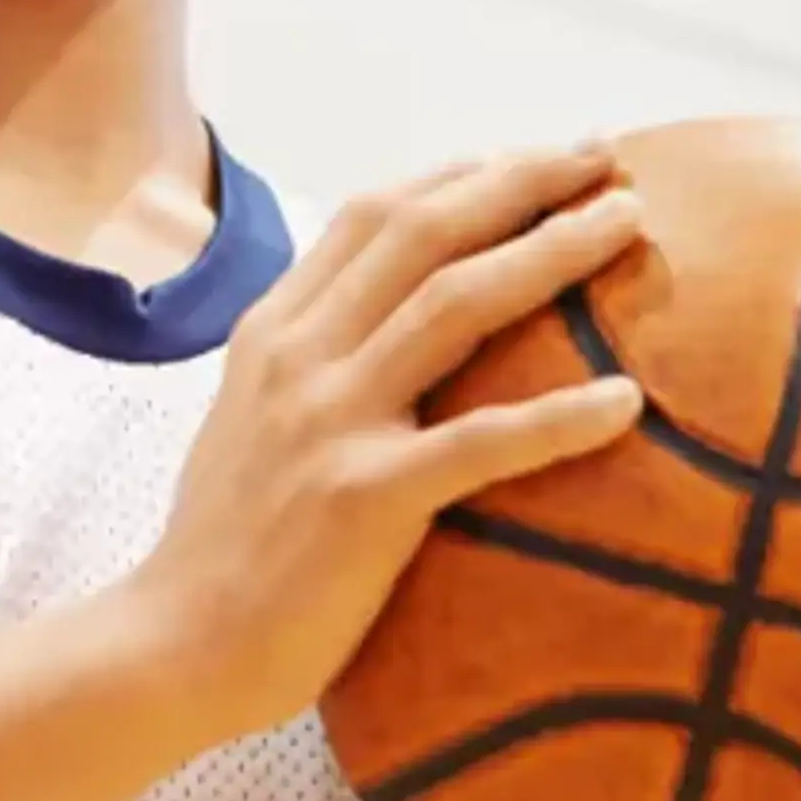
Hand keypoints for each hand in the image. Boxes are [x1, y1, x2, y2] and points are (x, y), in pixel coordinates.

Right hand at [127, 145, 651, 740]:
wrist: (172, 645)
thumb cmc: (224, 546)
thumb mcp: (250, 419)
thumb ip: (309, 362)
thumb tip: (385, 326)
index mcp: (274, 332)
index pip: (374, 214)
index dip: (463, 173)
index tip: (536, 155)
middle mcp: (299, 357)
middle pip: (425, 233)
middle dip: (522, 182)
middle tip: (604, 157)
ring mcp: (329, 422)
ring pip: (456, 305)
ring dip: (552, 252)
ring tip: (629, 223)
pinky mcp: (364, 499)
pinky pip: (480, 444)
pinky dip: (559, 419)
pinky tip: (626, 402)